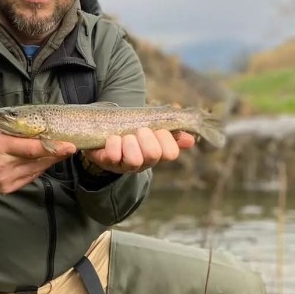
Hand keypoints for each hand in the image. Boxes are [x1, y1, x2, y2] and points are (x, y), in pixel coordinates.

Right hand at [0, 124, 76, 193]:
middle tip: (69, 146)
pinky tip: (39, 162)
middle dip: (55, 153)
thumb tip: (44, 129)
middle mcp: (2, 164)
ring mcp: (4, 179)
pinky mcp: (6, 188)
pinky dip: (37, 169)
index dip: (53, 148)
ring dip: (48, 161)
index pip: (32, 148)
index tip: (70, 145)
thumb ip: (18, 131)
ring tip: (56, 151)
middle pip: (37, 160)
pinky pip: (29, 177)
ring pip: (36, 170)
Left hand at [81, 128, 195, 174]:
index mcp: (157, 153)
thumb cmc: (131, 129)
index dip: (165, 139)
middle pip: (154, 154)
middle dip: (147, 137)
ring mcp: (125, 165)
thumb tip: (190, 139)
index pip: (171, 153)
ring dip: (130, 142)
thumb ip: (170, 131)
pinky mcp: (107, 163)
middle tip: (140, 131)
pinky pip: (113, 155)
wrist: (103, 134)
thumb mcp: (151, 127)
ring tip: (125, 136)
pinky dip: (113, 143)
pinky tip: (112, 138)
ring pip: (135, 159)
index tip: (157, 129)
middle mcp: (143, 162)